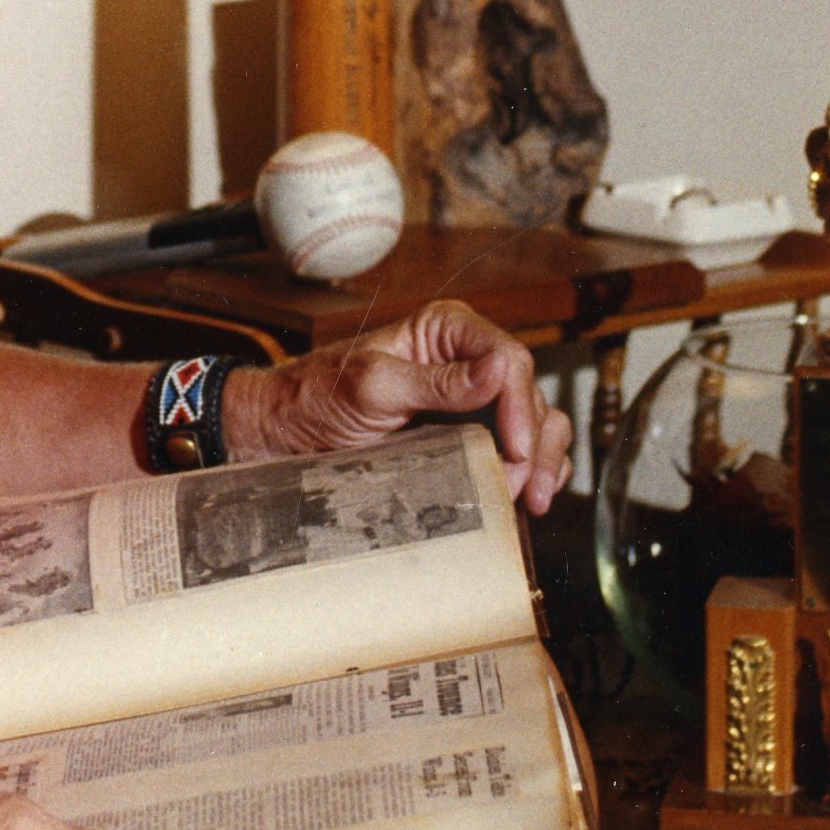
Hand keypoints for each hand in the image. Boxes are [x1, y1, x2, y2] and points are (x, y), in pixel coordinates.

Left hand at [223, 298, 572, 511]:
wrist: (288, 434)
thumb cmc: (317, 397)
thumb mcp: (371, 387)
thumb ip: (434, 381)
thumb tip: (497, 370)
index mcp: (446, 330)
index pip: (509, 358)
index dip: (521, 405)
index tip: (514, 448)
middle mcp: (466, 359)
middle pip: (530, 394)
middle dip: (534, 444)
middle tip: (524, 490)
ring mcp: (471, 398)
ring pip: (535, 421)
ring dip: (541, 461)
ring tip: (529, 500)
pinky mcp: (468, 433)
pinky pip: (520, 447)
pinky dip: (533, 470)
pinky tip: (526, 495)